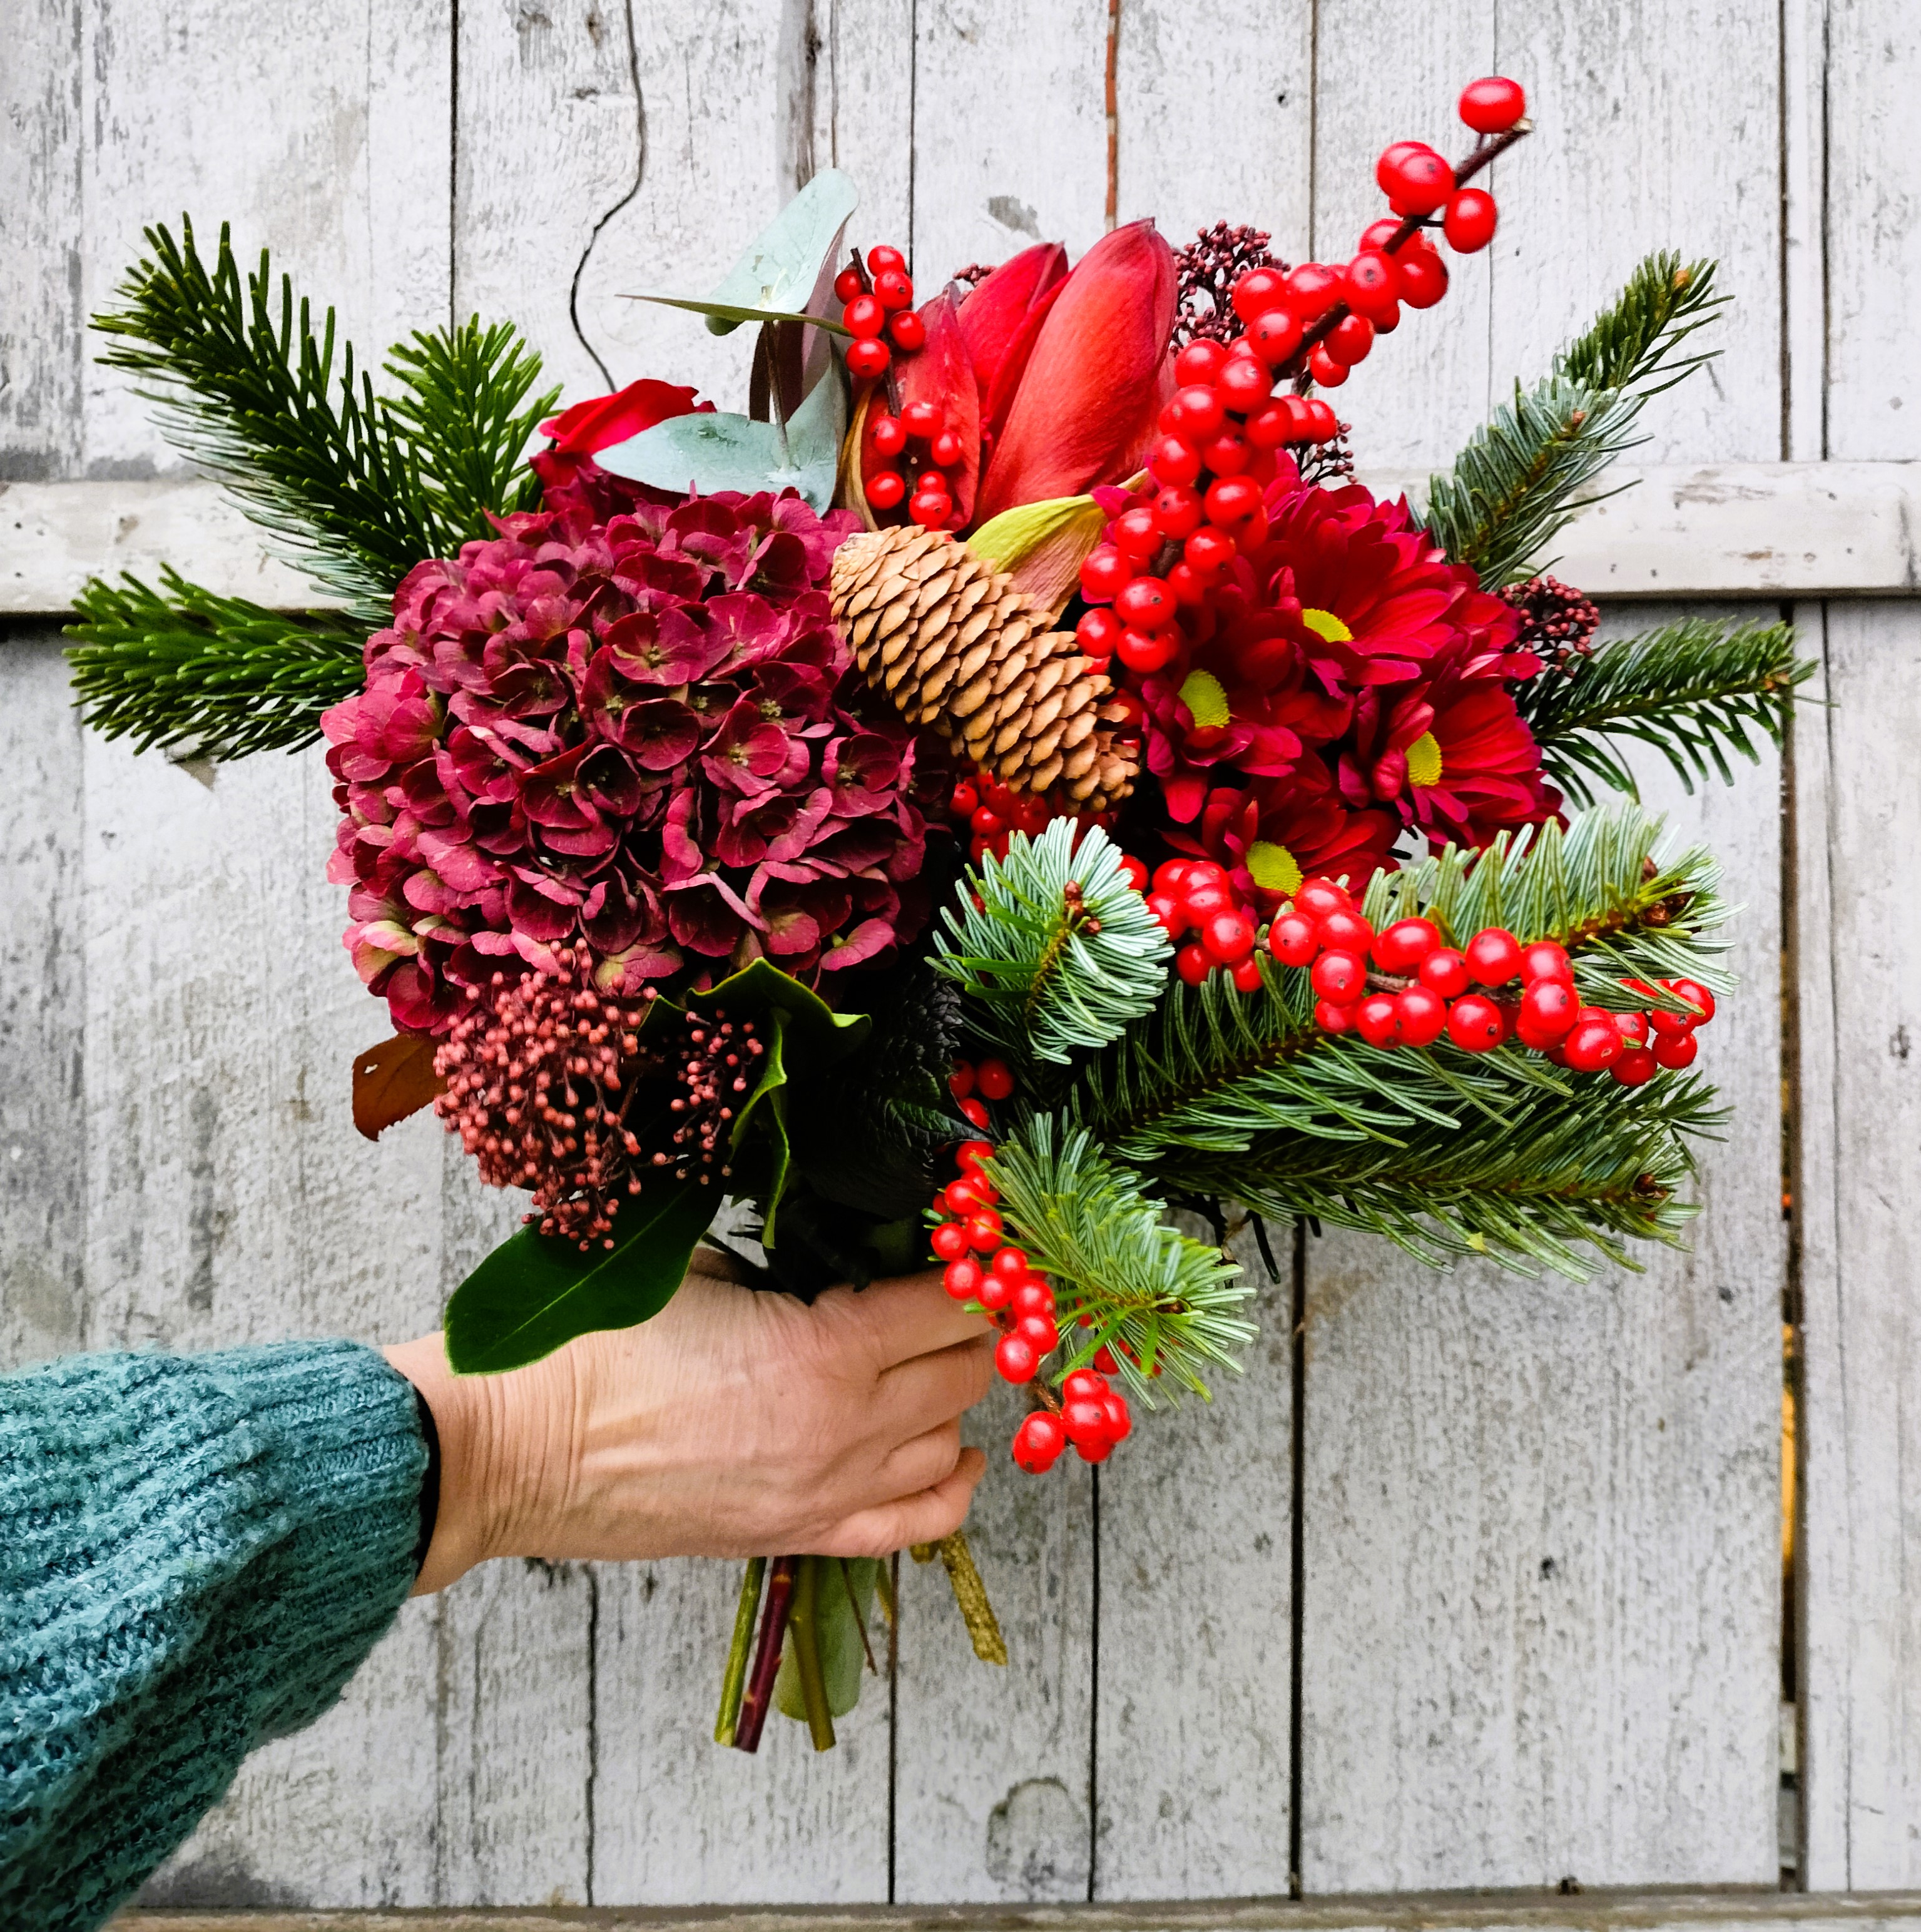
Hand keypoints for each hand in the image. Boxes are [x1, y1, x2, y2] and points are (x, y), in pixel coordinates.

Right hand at [385, 1253, 992, 1593]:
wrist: (517, 1449)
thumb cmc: (595, 1348)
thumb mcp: (705, 1271)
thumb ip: (788, 1269)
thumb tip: (837, 1263)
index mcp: (826, 1348)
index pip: (952, 1303)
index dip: (974, 1266)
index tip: (972, 1242)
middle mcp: (846, 1427)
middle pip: (966, 1373)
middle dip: (973, 1325)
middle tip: (954, 1292)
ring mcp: (827, 1490)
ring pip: (948, 1442)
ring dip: (954, 1396)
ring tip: (936, 1356)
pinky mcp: (798, 1535)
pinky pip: (915, 1524)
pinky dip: (947, 1485)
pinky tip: (954, 1451)